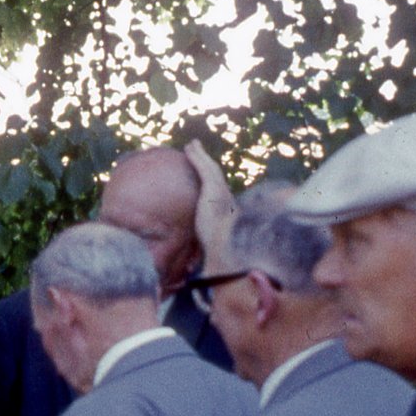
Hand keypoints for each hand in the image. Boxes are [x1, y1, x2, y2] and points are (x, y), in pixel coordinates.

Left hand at [184, 141, 236, 264]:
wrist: (225, 251)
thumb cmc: (218, 254)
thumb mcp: (207, 249)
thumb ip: (198, 254)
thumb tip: (188, 269)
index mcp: (225, 210)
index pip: (217, 190)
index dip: (210, 180)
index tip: (202, 174)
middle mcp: (226, 198)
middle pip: (214, 175)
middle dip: (205, 162)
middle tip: (195, 150)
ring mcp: (221, 193)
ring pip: (210, 169)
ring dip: (200, 156)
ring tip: (191, 146)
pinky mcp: (214, 190)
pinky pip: (205, 169)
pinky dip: (198, 157)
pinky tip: (189, 148)